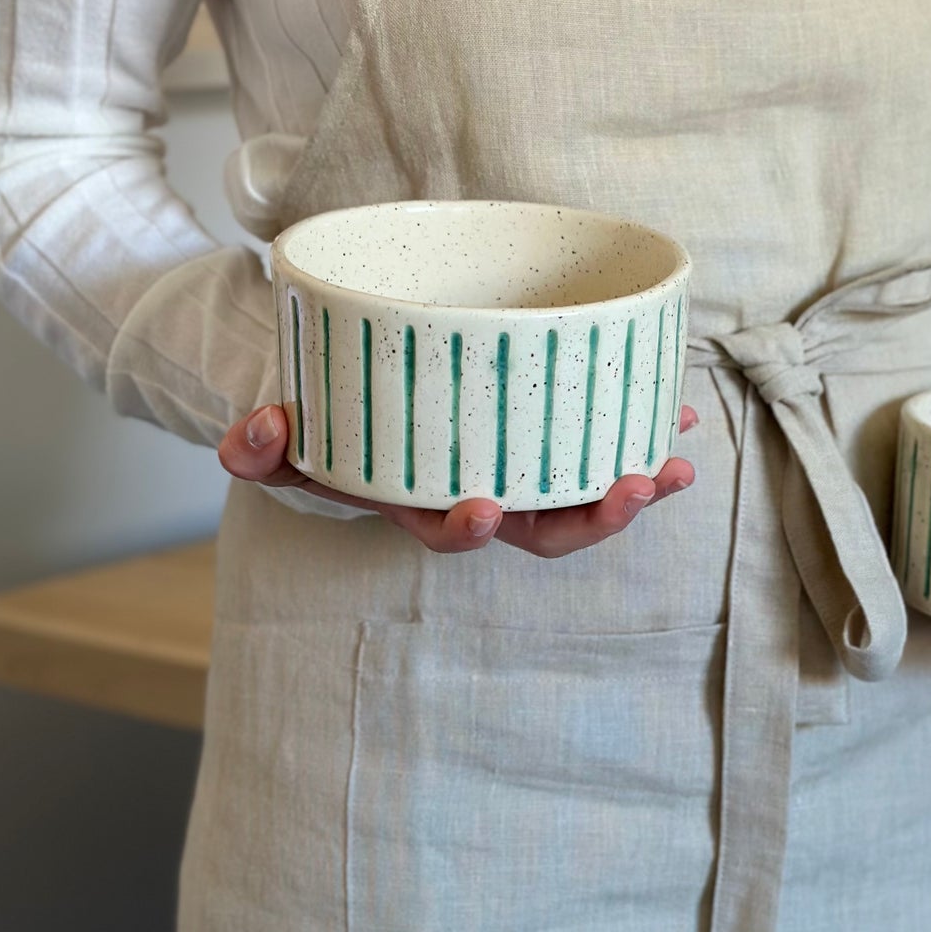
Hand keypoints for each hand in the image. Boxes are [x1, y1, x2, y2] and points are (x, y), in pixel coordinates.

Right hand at [219, 402, 697, 556]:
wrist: (360, 399)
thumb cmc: (331, 424)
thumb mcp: (287, 436)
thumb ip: (262, 443)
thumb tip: (253, 430)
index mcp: (426, 504)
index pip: (454, 532)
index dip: (470, 529)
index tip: (481, 508)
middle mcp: (485, 498)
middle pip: (548, 529)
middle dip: (597, 518)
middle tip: (635, 488)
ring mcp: (524, 472)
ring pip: (587, 493)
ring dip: (637, 483)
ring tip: (677, 460)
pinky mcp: (552, 438)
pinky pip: (602, 444)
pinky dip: (639, 431)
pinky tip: (677, 413)